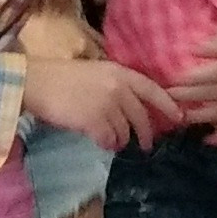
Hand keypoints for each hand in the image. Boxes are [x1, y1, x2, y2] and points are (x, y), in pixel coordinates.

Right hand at [24, 51, 180, 149]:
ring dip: (122, 140)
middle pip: (140, 116)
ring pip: (124, 131)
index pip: (151, 89)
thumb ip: (115, 87)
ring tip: (114, 142)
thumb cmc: (61, 77)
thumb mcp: (95, 73)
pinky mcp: (94, 121)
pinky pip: (108, 139)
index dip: (168, 104)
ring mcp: (106, 105)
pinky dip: (107, 144)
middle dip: (146, 133)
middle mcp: (117, 88)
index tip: (180, 117)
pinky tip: (102, 143)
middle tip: (147, 145)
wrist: (36, 82)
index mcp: (119, 72)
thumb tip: (130, 109)